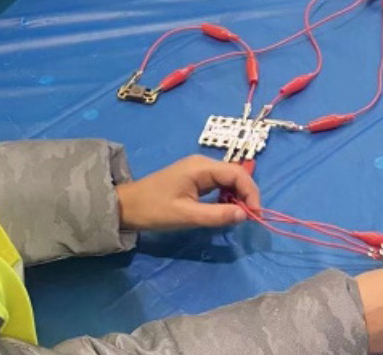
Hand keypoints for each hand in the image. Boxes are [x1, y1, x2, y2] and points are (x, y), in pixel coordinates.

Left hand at [116, 156, 259, 230]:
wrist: (126, 207)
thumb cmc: (154, 210)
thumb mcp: (187, 216)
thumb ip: (217, 215)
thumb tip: (245, 215)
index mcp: (201, 167)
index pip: (238, 173)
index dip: (252, 192)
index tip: (255, 214)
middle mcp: (203, 164)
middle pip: (236, 174)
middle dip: (246, 195)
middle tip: (248, 217)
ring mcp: (198, 170)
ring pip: (229, 180)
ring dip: (237, 197)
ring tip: (237, 216)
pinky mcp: (195, 179)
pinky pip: (219, 185)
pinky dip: (226, 197)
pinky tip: (224, 210)